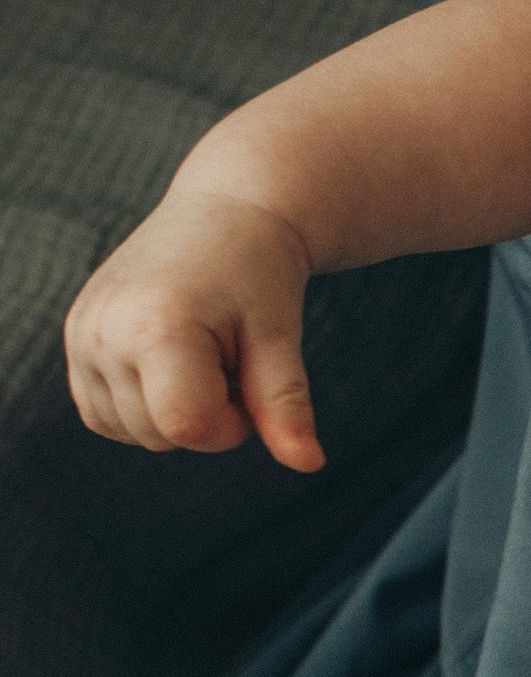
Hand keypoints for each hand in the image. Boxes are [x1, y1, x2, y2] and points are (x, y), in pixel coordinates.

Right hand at [64, 189, 322, 468]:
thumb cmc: (258, 272)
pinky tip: (170, 359)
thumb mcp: (279, 336)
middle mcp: (102, 332)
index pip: (184, 426)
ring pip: (130, 431)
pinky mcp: (74, 338)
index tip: (247, 379)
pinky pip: (104, 413)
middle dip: (207, 416)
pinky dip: (144, 404)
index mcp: (153, 327)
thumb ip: (285, 404)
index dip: (228, 424)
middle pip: (159, 436)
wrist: (222, 212)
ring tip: (200, 351)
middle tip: (229, 355)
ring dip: (175, 411)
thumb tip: (310, 464)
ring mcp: (80, 336)